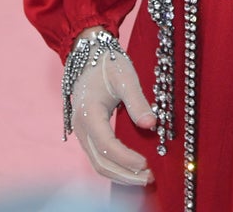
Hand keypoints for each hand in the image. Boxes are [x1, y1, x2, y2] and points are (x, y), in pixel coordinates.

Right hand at [70, 35, 156, 185]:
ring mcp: (81, 132)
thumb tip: (152, 125)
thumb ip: (138, 102)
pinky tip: (131, 168)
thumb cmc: (108, 63)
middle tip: (149, 178)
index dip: (126, 158)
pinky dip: (114, 166)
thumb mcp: (126, 77)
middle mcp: (81, 127)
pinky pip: (98, 157)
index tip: (146, 163)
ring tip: (144, 177)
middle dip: (124, 174)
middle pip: (100, 162)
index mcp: (89, 112)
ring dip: (120, 174)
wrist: (88, 54)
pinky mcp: (86, 133)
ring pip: (97, 163)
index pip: (107, 145)